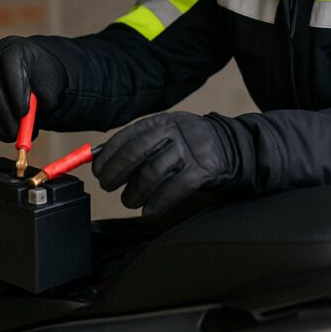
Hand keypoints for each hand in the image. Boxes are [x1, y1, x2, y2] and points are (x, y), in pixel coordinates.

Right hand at [0, 36, 65, 141]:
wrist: (31, 75)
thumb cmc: (41, 81)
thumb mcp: (49, 87)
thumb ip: (41, 103)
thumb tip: (25, 128)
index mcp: (14, 49)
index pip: (10, 65)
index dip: (15, 90)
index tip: (23, 113)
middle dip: (2, 112)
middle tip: (14, 133)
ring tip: (8, 135)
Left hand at [92, 112, 238, 214]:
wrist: (232, 148)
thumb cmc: (189, 146)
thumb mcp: (167, 135)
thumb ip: (139, 144)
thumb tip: (100, 159)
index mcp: (163, 121)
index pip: (129, 135)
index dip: (109, 154)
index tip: (97, 169)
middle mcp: (176, 132)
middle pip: (137, 152)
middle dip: (116, 172)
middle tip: (106, 185)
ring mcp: (191, 151)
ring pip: (153, 174)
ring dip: (134, 193)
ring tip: (129, 201)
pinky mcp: (204, 171)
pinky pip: (174, 190)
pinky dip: (157, 204)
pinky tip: (149, 210)